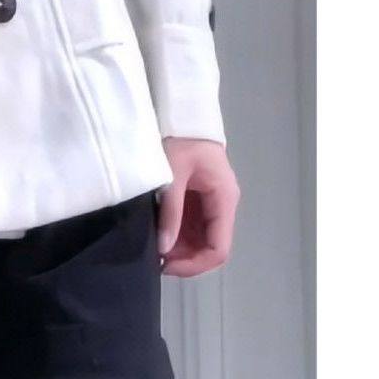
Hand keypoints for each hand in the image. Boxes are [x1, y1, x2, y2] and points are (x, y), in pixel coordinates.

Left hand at [157, 137, 239, 276]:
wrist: (184, 112)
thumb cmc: (181, 140)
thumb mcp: (173, 174)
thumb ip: (171, 211)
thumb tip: (164, 248)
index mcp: (224, 200)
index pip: (219, 248)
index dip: (194, 264)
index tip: (166, 266)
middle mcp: (222, 205)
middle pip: (211, 247)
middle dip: (185, 259)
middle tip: (155, 260)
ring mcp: (211, 202)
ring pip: (201, 239)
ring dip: (181, 249)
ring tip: (154, 249)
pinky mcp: (199, 197)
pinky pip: (193, 225)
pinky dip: (178, 234)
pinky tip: (159, 235)